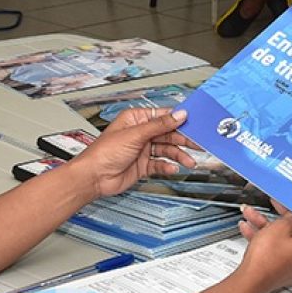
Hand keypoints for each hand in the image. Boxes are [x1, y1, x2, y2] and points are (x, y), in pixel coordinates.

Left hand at [70, 108, 195, 199]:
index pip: (163, 116)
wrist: (93, 177)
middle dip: (183, 139)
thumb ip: (159, 125)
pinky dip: (168, 166)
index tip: (195, 122)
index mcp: (137, 119)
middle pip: (168, 134)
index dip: (179, 120)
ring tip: (189, 161)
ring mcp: (143, 150)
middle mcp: (141, 133)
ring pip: (167, 149)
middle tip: (198, 143)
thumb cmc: (104, 152)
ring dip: (179, 155)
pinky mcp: (143, 165)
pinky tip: (173, 168)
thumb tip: (179, 115)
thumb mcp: (135, 134)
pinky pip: (160, 164)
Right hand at [230, 201, 291, 292]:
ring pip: (286, 238)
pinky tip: (250, 229)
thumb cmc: (266, 257)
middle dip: (285, 215)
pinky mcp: (285, 268)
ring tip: (253, 214)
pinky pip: (279, 248)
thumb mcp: (282, 227)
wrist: (250, 281)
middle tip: (277, 205)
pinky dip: (267, 237)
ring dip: (269, 224)